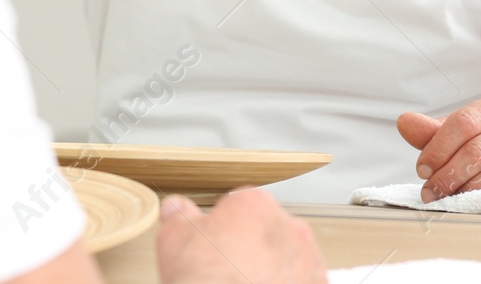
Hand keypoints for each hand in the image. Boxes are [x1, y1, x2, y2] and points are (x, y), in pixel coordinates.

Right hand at [157, 187, 326, 283]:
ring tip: (247, 283)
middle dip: (253, 246)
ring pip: (288, 256)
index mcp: (254, 203)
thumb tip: (176, 207)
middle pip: (268, 230)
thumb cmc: (204, 280)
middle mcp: (288, 225)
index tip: (216, 247)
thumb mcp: (173, 238)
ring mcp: (307, 258)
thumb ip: (179, 214)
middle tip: (231, 271)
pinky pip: (303, 280)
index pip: (241, 206)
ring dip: (273, 267)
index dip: (225, 229)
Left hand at [397, 91, 480, 201]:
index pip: (465, 122)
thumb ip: (439, 130)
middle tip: (430, 193)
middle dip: (448, 175)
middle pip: (478, 151)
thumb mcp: (477, 128)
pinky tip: (478, 207)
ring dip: (467, 192)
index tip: (422, 169)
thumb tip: (404, 122)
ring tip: (449, 201)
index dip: (438, 147)